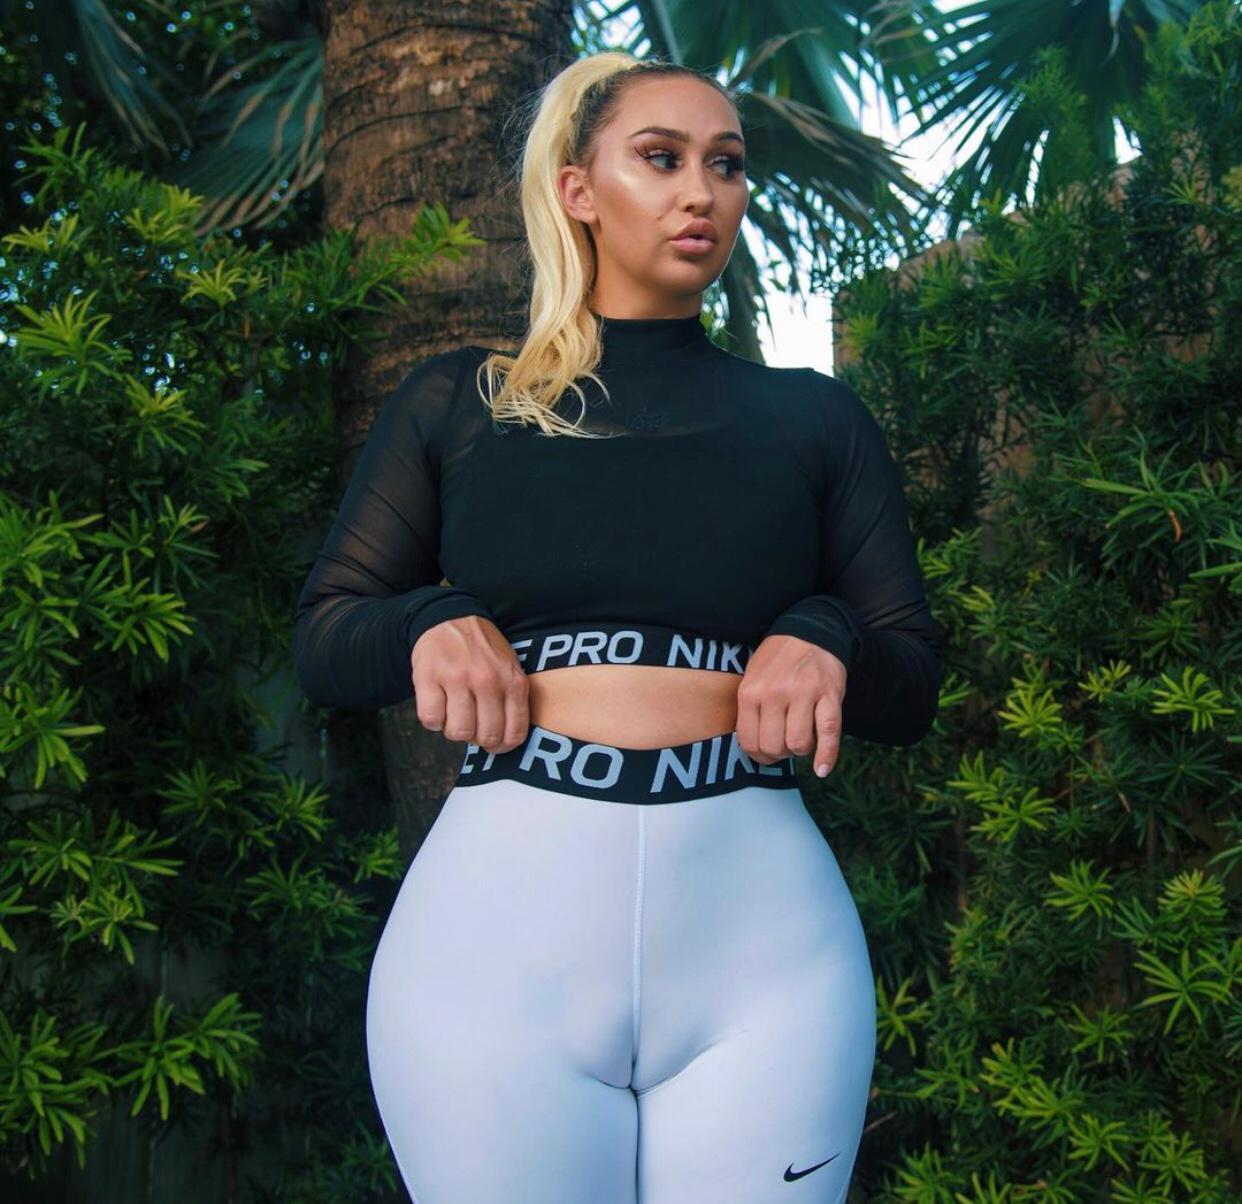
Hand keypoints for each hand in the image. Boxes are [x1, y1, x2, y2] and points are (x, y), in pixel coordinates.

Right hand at [411, 615, 529, 752]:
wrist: (450, 617)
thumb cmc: (482, 650)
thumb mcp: (510, 668)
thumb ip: (513, 701)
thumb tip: (504, 741)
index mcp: (512, 681)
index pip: (513, 733)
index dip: (502, 746)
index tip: (494, 744)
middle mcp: (487, 680)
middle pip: (486, 736)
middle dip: (478, 738)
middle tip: (472, 725)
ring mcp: (457, 678)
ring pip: (458, 732)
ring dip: (454, 729)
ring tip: (455, 712)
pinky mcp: (429, 677)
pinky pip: (431, 720)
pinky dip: (433, 720)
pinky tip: (439, 705)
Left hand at [734, 634, 845, 776]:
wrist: (811, 632)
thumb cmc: (778, 660)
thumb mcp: (752, 678)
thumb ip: (749, 709)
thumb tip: (752, 746)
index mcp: (751, 692)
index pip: (749, 741)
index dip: (758, 755)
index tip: (765, 754)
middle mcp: (775, 694)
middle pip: (773, 746)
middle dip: (779, 754)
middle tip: (784, 747)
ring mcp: (803, 694)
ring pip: (798, 744)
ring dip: (800, 751)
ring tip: (801, 742)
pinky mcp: (829, 695)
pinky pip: (828, 734)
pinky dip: (826, 756)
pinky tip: (821, 769)